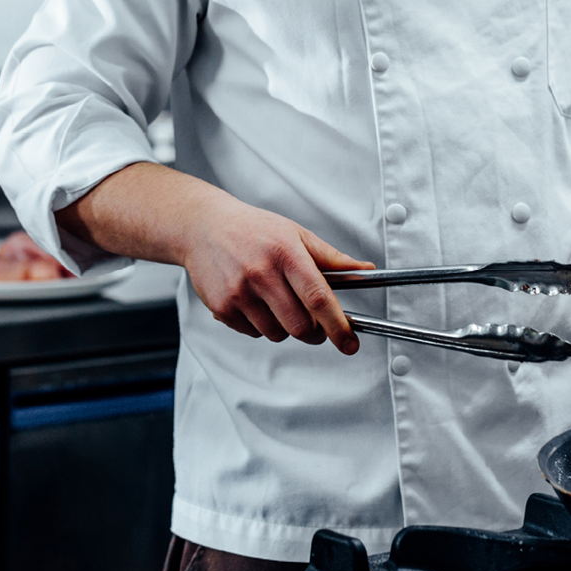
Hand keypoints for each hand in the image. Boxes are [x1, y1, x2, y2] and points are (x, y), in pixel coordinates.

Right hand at [56, 162, 373, 353]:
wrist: (203, 227)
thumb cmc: (255, 230)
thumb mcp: (297, 234)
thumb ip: (332, 258)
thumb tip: (367, 271)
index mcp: (286, 253)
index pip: (319, 299)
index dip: (338, 326)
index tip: (350, 343)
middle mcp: (261, 273)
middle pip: (299, 325)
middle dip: (313, 332)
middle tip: (315, 324)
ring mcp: (238, 292)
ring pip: (276, 333)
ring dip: (285, 328)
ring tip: (278, 302)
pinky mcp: (221, 307)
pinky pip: (253, 333)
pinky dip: (262, 326)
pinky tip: (256, 302)